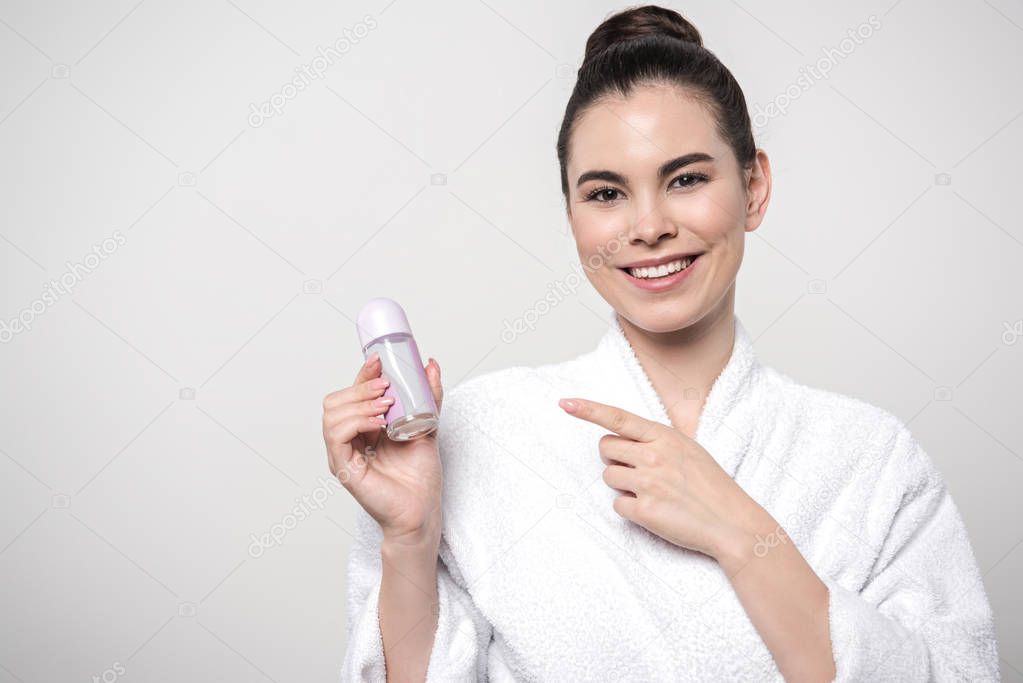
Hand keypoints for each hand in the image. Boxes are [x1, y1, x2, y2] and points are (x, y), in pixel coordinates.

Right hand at [322, 353, 444, 547]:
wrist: (422, 510)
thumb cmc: (420, 476)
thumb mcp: (426, 425)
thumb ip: (428, 396)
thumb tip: (430, 364)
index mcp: (363, 428)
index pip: (352, 393)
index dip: (363, 374)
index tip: (380, 360)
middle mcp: (348, 440)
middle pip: (336, 400)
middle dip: (360, 387)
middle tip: (386, 388)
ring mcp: (342, 454)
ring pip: (332, 413)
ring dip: (360, 403)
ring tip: (386, 407)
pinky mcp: (343, 467)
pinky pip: (336, 434)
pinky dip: (356, 420)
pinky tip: (378, 422)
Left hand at [558, 397, 768, 560]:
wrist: (732, 523)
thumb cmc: (712, 486)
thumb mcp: (689, 450)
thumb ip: (657, 441)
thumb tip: (625, 439)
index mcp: (664, 437)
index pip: (618, 418)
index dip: (588, 410)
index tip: (565, 403)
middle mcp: (653, 456)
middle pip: (606, 448)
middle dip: (615, 458)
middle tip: (638, 470)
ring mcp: (648, 484)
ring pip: (608, 476)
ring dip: (622, 484)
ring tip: (652, 492)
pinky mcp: (645, 511)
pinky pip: (617, 505)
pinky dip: (630, 509)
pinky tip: (654, 510)